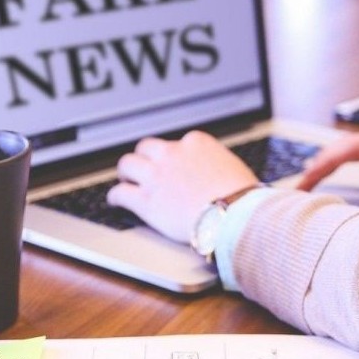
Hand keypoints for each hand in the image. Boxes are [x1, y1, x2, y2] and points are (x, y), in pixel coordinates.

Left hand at [107, 131, 258, 241]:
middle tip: (144, 168)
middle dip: (145, 157)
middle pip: (147, 147)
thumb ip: (218, 166)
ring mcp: (157, 176)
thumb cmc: (242, 196)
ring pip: (128, 164)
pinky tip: (116, 201)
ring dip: (126, 172)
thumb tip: (219, 175)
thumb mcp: (234, 168)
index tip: (174, 165)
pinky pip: (120, 193)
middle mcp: (173, 154)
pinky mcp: (146, 201)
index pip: (178, 143)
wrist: (234, 215)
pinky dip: (116, 197)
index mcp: (196, 143)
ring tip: (126, 180)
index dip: (174, 156)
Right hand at [298, 125, 358, 214]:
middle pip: (344, 147)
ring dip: (327, 167)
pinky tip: (327, 183)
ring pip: (349, 152)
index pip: (351, 149)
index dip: (324, 164)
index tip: (304, 183)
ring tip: (304, 189)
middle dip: (318, 166)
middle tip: (295, 192)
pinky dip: (341, 170)